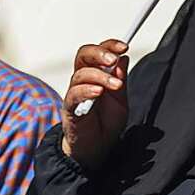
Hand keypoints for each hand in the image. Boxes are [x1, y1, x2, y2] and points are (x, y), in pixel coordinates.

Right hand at [62, 39, 129, 170]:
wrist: (96, 149)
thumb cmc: (105, 125)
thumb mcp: (120, 100)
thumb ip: (121, 80)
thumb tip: (124, 58)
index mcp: (96, 75)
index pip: (98, 52)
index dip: (109, 45)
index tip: (124, 47)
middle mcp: (83, 81)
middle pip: (83, 55)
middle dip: (99, 53)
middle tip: (114, 59)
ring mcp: (75, 94)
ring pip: (80, 74)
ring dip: (100, 76)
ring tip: (115, 85)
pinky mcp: (70, 109)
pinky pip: (73, 94)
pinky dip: (87, 90)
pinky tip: (99, 92)